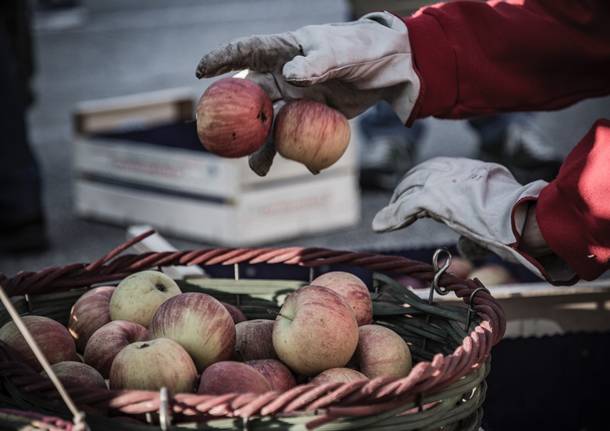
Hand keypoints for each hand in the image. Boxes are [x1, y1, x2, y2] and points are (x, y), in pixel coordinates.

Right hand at [196, 12, 419, 175]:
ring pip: (272, 124)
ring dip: (265, 147)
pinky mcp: (312, 117)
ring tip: (261, 170)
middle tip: (219, 138)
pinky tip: (312, 167)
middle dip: (233, 118)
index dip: (221, 60)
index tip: (200, 73)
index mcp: (286, 50)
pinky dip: (303, 154)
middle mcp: (284, 75)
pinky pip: (300, 138)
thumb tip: (290, 74)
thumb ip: (319, 61)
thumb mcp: (345, 51)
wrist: (391, 68)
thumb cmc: (366, 48)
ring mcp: (296, 98)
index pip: (247, 51)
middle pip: (251, 98)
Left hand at [372, 157, 574, 283]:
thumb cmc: (521, 224)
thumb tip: (465, 244)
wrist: (525, 218)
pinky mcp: (435, 198)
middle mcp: (459, 171)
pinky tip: (382, 225)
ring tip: (385, 219)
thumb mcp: (499, 219)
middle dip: (407, 188)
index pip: (442, 170)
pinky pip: (407, 205)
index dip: (426, 182)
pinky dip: (393, 215)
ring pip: (411, 187)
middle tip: (396, 205)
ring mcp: (445, 182)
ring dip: (397, 202)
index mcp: (476, 172)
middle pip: (422, 174)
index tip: (418, 195)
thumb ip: (477, 229)